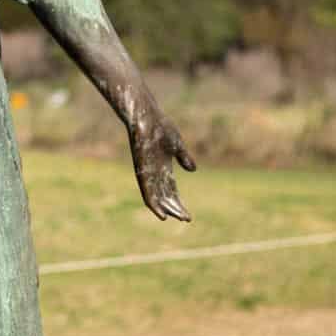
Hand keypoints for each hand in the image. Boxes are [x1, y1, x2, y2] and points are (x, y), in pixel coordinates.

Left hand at [127, 105, 195, 221]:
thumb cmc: (161, 128)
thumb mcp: (177, 145)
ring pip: (156, 197)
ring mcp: (148, 172)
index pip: (171, 190)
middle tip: (186, 218)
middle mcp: (154, 173)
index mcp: (163, 168)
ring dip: (166, 209)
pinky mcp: (142, 171)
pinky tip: (160, 214)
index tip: (188, 214)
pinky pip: (147, 191)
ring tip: (175, 218)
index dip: (179, 202)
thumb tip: (193, 170)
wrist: (147, 117)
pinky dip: (153, 204)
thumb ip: (184, 158)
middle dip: (175, 208)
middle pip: (165, 196)